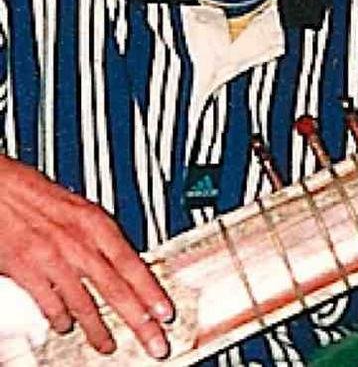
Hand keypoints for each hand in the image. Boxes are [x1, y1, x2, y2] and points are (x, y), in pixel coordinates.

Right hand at [0, 155, 172, 358]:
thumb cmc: (37, 193)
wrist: (0, 187)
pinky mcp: (26, 271)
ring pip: (84, 304)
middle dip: (138, 321)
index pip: (133, 264)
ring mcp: (53, 259)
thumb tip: (122, 260)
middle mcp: (78, 242)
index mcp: (95, 223)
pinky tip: (65, 326)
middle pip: (116, 290)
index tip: (165, 313)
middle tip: (154, 342)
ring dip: (98, 330)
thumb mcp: (80, 208)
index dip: (151, 292)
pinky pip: (50, 305)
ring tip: (108, 346)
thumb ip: (100, 236)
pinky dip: (60, 319)